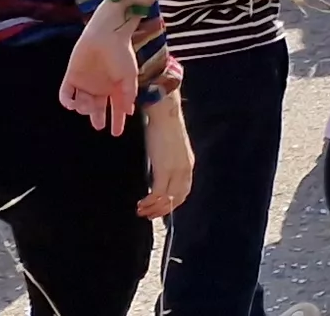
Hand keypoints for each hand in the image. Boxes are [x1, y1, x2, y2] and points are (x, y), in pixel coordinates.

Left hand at [59, 10, 141, 132]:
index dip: (117, 121)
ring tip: (89, 106)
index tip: (116, 133)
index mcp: (114, 88)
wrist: (105, 35)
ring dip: (84, 109)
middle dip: (98, 118)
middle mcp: (100, 87)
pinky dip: (67, 102)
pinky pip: (66, 94)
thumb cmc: (121, 54)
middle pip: (97, 109)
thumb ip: (128, 94)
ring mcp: (85, 82)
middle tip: (99, 125)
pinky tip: (73, 104)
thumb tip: (128, 111)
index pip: (116, 109)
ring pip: (82, 104)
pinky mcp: (72, 76)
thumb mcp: (129, 76)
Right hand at [136, 101, 192, 219]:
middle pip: (178, 198)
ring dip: (154, 208)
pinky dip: (150, 202)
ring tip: (142, 211)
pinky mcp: (164, 169)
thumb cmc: (164, 127)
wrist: (165, 114)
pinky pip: (158, 193)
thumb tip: (159, 172)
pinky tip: (141, 203)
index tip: (160, 209)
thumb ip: (168, 162)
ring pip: (168, 199)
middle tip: (149, 215)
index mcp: (188, 164)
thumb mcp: (169, 148)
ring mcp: (176, 171)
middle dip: (163, 210)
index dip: (173, 203)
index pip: (184, 191)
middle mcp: (185, 170)